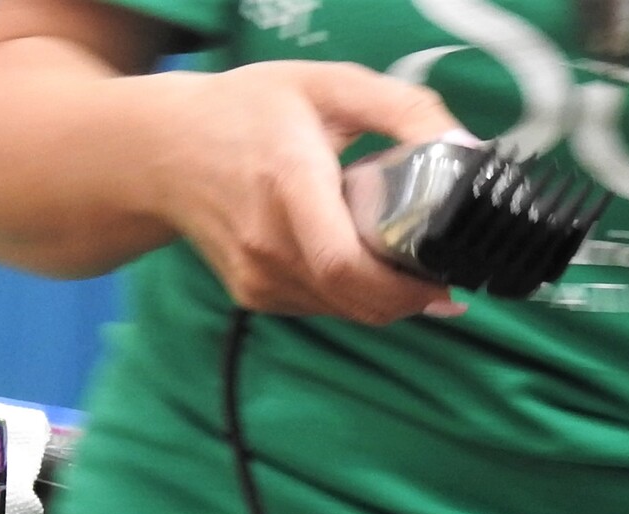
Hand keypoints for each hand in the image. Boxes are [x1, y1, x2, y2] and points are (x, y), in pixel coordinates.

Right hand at [157, 61, 468, 324]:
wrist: (163, 148)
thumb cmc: (248, 112)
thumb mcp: (328, 86)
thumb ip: (403, 109)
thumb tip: (465, 149)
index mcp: (287, 184)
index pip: (346, 265)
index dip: (404, 288)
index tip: (445, 279)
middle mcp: (267, 242)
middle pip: (355, 299)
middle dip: (409, 298)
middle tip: (440, 276)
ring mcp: (256, 276)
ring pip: (344, 312)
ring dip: (384, 300)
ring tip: (402, 263)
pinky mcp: (253, 295)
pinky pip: (322, 309)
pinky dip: (351, 296)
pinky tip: (358, 263)